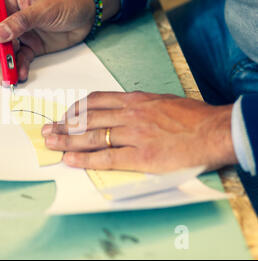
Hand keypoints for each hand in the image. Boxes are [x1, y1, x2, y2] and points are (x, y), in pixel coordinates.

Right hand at [0, 0, 119, 82]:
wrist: (88, 13)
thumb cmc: (67, 0)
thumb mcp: (44, 8)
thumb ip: (21, 21)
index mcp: (9, 0)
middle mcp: (10, 17)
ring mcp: (20, 33)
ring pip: (1, 50)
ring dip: (3, 63)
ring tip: (10, 73)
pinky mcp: (31, 47)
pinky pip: (19, 60)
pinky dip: (18, 68)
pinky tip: (22, 74)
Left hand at [41, 92, 236, 172]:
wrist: (213, 131)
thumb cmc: (191, 116)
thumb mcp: (160, 100)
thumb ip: (137, 106)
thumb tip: (120, 111)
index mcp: (134, 100)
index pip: (95, 101)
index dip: (75, 109)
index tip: (64, 115)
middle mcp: (129, 115)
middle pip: (87, 119)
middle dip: (63, 125)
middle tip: (47, 130)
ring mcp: (133, 135)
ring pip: (91, 137)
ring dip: (66, 140)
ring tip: (50, 143)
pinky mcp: (140, 156)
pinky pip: (106, 157)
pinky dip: (85, 159)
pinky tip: (70, 160)